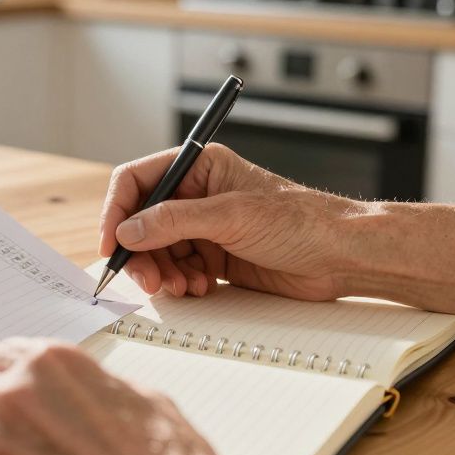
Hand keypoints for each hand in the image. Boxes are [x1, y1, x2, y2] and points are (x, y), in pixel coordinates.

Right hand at [98, 144, 363, 301]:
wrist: (342, 257)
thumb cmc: (301, 221)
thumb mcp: (232, 216)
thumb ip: (174, 221)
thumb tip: (129, 231)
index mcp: (199, 167)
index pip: (137, 181)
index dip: (117, 211)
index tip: (111, 243)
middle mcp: (197, 194)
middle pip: (142, 222)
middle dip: (140, 252)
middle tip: (147, 280)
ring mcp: (205, 226)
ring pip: (157, 250)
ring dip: (162, 272)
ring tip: (182, 286)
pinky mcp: (215, 255)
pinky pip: (178, 269)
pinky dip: (180, 282)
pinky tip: (200, 287)